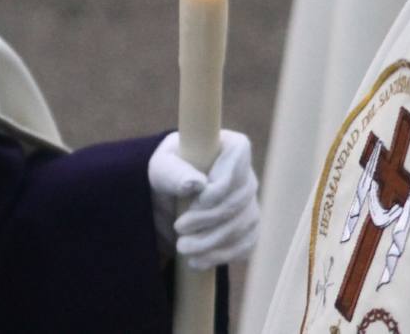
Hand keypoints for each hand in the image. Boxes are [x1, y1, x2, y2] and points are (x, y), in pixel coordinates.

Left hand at [147, 130, 259, 268]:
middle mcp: (245, 175)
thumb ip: (174, 172)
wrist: (163, 201)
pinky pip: (246, 244)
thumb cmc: (162, 175)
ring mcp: (250, 203)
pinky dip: (222, 255)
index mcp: (227, 147)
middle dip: (209, 219)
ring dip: (213, 241)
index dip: (223, 184)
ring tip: (183, 249)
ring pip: (243, 225)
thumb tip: (197, 184)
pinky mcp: (248, 229)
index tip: (199, 200)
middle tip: (178, 228)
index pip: (239, 159)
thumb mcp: (159, 169)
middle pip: (240, 199)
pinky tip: (198, 262)